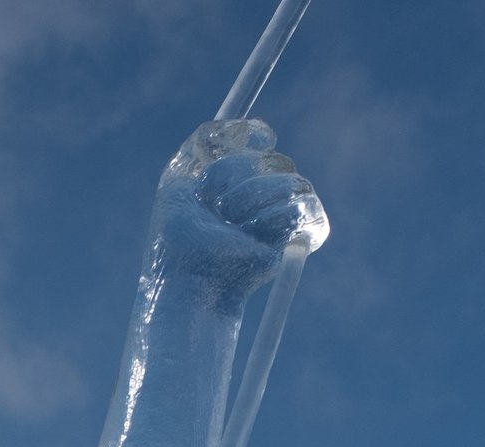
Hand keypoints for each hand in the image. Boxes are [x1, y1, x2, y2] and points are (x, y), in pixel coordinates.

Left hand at [152, 118, 328, 305]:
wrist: (190, 280)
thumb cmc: (178, 238)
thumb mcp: (177, 180)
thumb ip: (204, 141)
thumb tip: (253, 128)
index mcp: (233, 174)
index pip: (255, 137)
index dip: (251, 136)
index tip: (245, 141)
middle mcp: (260, 189)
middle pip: (269, 157)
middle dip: (235, 178)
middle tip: (215, 207)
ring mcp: (281, 211)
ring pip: (291, 181)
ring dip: (253, 201)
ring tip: (231, 226)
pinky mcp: (300, 235)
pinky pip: (307, 207)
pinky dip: (277, 220)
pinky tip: (254, 238)